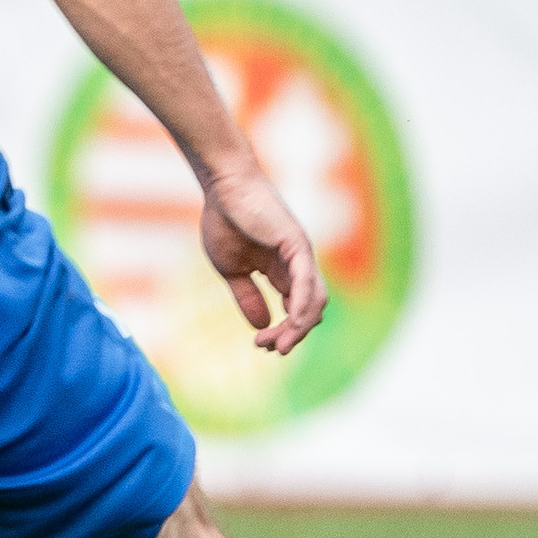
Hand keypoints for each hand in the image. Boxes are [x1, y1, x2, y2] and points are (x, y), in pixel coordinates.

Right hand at [200, 158, 324, 354]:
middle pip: (309, 310)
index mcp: (282, 272)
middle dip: (293, 335)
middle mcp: (298, 266)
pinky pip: (307, 282)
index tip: (260, 345)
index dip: (283, 331)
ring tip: (280, 343)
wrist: (223, 188)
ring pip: (315, 301)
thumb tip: (261, 326)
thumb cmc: (224, 221)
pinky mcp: (297, 246)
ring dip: (300, 327)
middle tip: (271, 350)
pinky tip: (293, 322)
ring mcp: (301, 256)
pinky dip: (302, 305)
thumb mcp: (231, 269)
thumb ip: (247, 296)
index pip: (294, 309)